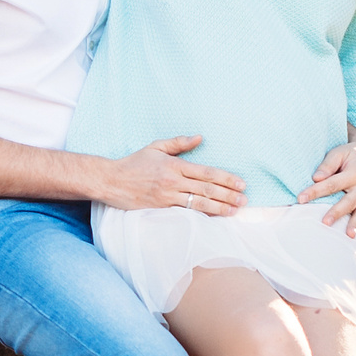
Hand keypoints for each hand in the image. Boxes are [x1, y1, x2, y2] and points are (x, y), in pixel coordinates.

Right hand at [100, 136, 247, 214]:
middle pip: (206, 189)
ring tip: (235, 210)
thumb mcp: (155, 147)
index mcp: (174, 165)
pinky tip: (214, 217)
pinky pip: (185, 212)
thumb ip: (179, 143)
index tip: (241, 183)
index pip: (206, 172)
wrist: (111, 181)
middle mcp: (173, 181)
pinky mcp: (161, 208)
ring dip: (219, 207)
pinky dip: (202, 215)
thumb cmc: (134, 163)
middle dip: (228, 195)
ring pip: (199, 203)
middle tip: (244, 200)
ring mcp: (167, 197)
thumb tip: (200, 138)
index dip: (226, 178)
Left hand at [298, 140, 355, 235]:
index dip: (316, 191)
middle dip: (337, 212)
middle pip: (349, 202)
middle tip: (325, 222)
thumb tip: (316, 178)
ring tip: (349, 236)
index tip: (300, 199)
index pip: (332, 184)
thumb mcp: (338, 153)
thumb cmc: (349, 155)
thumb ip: (327, 165)